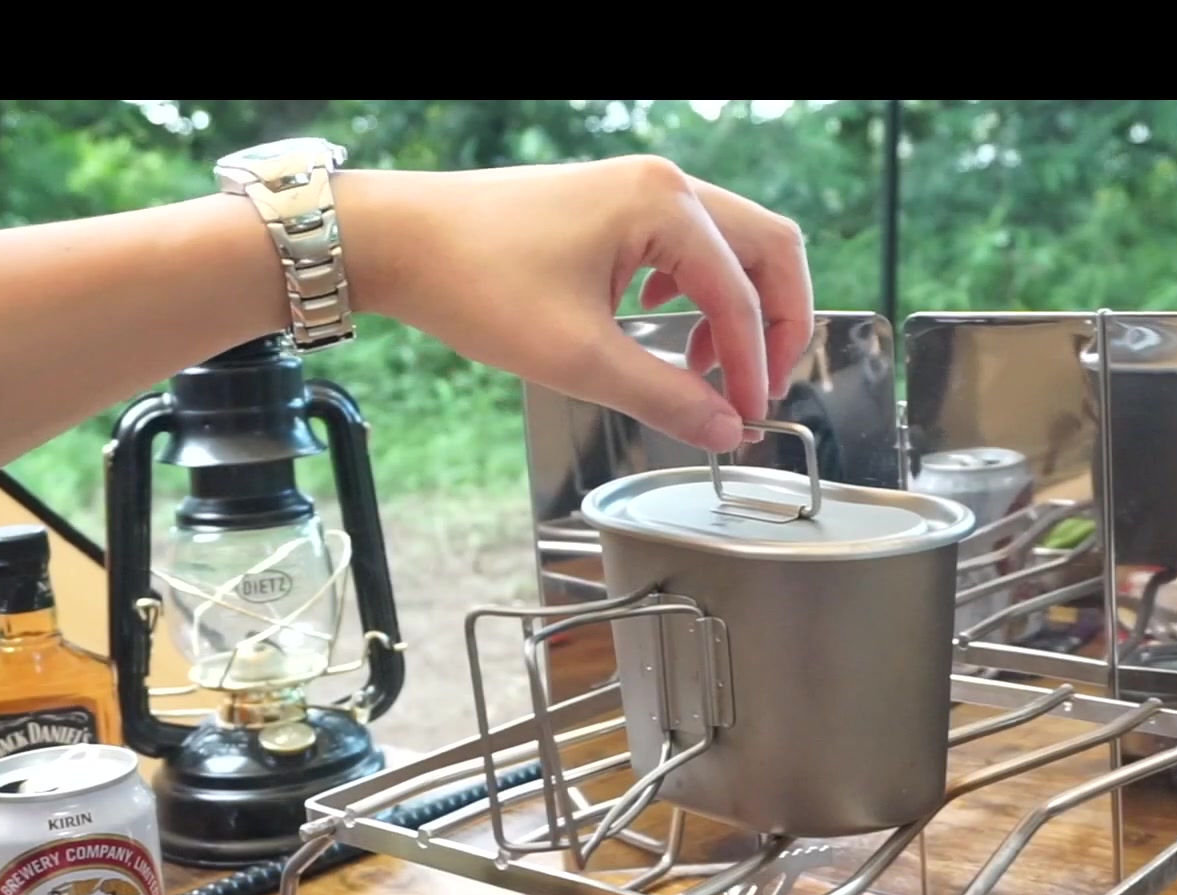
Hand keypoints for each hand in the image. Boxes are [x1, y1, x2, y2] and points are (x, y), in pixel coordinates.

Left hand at [336, 156, 814, 452]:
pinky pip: (688, 242)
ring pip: (731, 245)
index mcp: (665, 206)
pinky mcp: (613, 202)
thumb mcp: (578, 358)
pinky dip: (699, 289)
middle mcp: (663, 183)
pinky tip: (669, 325)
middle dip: (777, 325)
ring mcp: (638, 187)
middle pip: (767, 250)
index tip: (745, 419)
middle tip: (760, 388)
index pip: (745, 296)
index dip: (756, 367)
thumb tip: (724, 429)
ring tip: (709, 368)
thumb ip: (665, 396)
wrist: (399, 241)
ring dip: (738, 308)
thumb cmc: (476, 282)